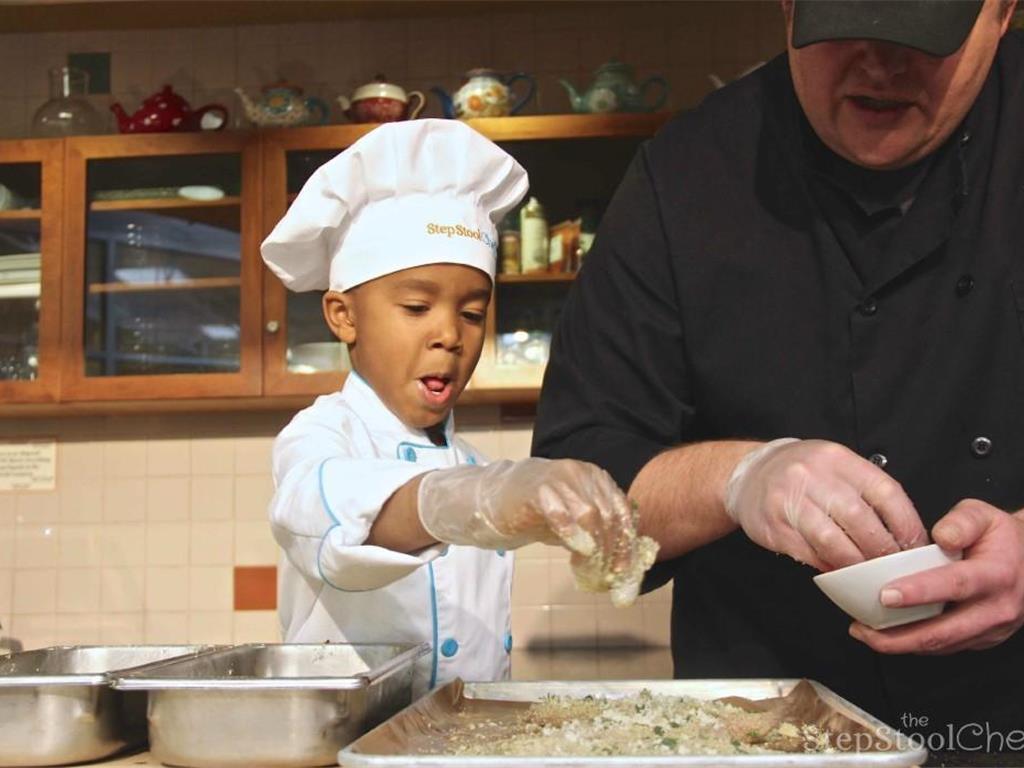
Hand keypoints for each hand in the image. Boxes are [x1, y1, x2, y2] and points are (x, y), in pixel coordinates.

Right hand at [418, 458, 657, 604]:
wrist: (494, 501)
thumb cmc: (540, 515)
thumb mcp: (576, 527)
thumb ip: (598, 540)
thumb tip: (625, 573)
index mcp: (597, 480)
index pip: (622, 513)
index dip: (626, 546)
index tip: (624, 575)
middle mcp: (583, 474)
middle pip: (609, 516)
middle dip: (611, 552)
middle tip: (604, 579)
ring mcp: (560, 478)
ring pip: (590, 515)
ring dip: (594, 548)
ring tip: (586, 571)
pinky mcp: (537, 489)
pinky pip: (560, 511)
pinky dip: (572, 533)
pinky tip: (577, 551)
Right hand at [724, 439, 927, 570]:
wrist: (749, 474)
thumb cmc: (801, 474)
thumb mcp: (836, 467)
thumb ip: (867, 492)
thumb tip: (904, 535)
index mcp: (837, 459)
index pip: (884, 492)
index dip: (906, 524)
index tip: (916, 546)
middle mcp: (812, 475)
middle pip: (859, 520)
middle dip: (882, 550)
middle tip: (893, 567)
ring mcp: (788, 500)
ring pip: (832, 541)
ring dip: (855, 563)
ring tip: (867, 574)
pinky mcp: (772, 525)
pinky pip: (807, 553)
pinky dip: (828, 566)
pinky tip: (838, 571)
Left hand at [850, 500, 1023, 653]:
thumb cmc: (1002, 539)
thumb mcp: (985, 516)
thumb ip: (961, 522)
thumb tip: (941, 537)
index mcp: (997, 574)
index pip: (955, 584)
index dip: (919, 592)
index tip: (885, 595)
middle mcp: (996, 608)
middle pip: (944, 631)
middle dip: (900, 635)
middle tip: (863, 628)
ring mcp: (990, 629)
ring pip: (942, 645)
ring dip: (901, 645)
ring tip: (865, 634)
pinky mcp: (981, 640)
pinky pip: (945, 647)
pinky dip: (914, 645)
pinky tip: (888, 636)